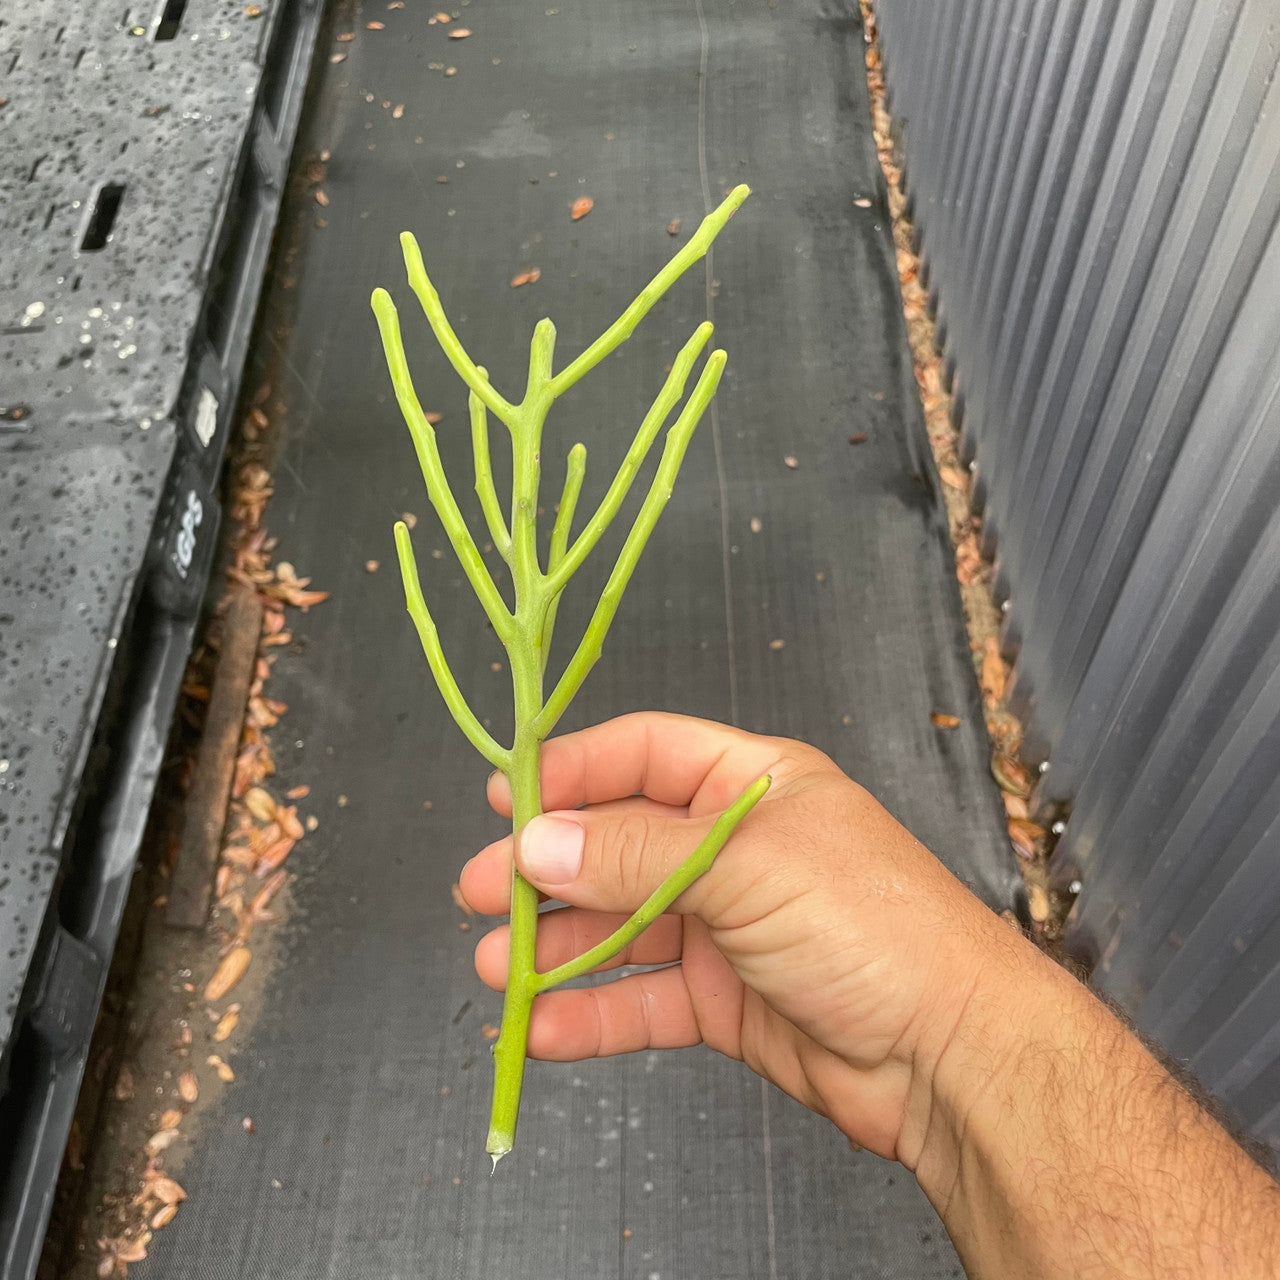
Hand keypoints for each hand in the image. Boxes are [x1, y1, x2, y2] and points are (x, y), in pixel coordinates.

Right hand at [459, 712, 1012, 1164]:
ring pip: (621, 926)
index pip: (643, 755)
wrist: (950, 1053)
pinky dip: (590, 1012)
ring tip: (497, 965)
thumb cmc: (873, 926)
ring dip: (557, 945)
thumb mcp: (745, 866)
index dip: (574, 770)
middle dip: (548, 867)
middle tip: (479, 891)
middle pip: (618, 844)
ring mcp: (728, 927)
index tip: (506, 797)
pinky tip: (541, 1026)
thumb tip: (538, 841)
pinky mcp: (725, 1000)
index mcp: (751, 785)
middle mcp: (734, 850)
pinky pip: (641, 998)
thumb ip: (635, 855)